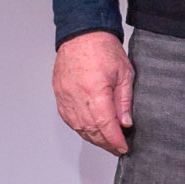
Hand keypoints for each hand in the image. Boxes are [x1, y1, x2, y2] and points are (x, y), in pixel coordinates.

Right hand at [53, 31, 133, 154]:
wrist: (82, 35)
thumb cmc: (103, 49)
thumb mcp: (124, 74)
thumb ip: (124, 101)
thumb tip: (126, 123)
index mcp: (94, 90)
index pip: (104, 124)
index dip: (114, 140)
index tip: (122, 148)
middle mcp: (76, 96)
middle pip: (90, 129)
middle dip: (105, 142)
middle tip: (117, 148)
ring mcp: (64, 96)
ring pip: (77, 126)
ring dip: (92, 137)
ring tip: (106, 143)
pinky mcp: (59, 94)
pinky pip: (68, 118)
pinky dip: (79, 127)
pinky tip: (89, 131)